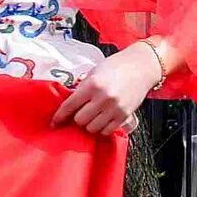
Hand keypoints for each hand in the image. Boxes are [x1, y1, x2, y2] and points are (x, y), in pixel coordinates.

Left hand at [48, 43, 163, 135]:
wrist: (141, 67)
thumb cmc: (116, 67)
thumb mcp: (95, 72)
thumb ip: (82, 87)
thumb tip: (69, 104)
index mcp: (92, 84)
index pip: (69, 106)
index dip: (60, 116)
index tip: (55, 122)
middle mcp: (103, 98)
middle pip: (80, 120)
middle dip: (77, 118)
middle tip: (80, 113)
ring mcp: (114, 108)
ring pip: (92, 128)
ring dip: (90, 124)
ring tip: (93, 116)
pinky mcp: (124, 116)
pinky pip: (107, 130)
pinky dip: (102, 128)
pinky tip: (102, 120)